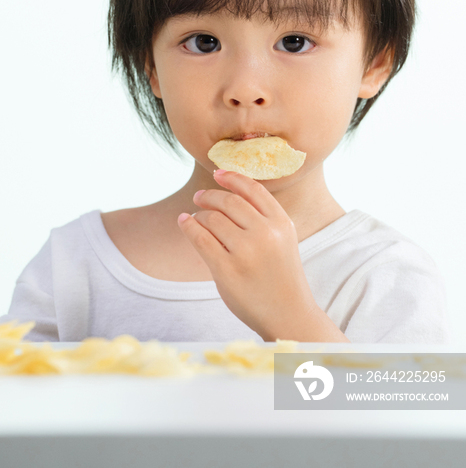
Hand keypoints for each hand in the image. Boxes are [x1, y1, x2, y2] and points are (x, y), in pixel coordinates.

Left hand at [177, 170, 316, 339]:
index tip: (217, 173)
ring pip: (212, 218)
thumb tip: (225, 191)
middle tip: (199, 197)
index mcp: (282, 223)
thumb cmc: (280, 274)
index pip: (253, 189)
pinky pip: (201, 239)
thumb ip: (262, 217)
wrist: (288, 314)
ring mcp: (246, 252)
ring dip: (199, 214)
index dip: (232, 177)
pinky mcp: (227, 270)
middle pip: (229, 201)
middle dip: (210, 195)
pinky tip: (184, 222)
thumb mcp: (282, 239)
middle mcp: (266, 234)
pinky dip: (189, 226)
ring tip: (194, 217)